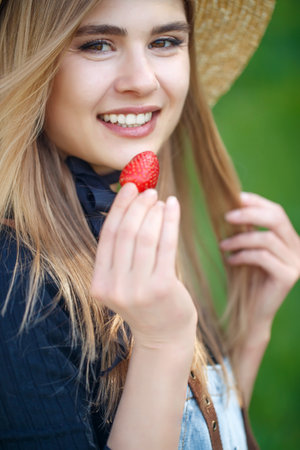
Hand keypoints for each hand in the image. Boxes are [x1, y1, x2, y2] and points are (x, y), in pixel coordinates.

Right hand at [91, 183, 196, 350]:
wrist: (163, 336)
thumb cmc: (145, 302)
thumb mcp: (123, 283)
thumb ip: (120, 254)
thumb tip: (130, 207)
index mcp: (99, 283)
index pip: (108, 236)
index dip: (118, 207)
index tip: (128, 187)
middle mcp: (115, 287)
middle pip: (126, 233)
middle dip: (138, 206)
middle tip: (149, 191)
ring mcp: (138, 289)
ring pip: (145, 236)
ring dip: (154, 212)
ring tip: (161, 200)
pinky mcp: (162, 287)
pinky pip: (167, 244)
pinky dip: (170, 221)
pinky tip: (173, 207)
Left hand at [220, 192, 299, 327]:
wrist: (249, 313)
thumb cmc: (244, 278)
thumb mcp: (243, 248)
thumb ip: (243, 230)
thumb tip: (229, 204)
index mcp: (288, 239)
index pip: (276, 211)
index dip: (257, 201)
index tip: (235, 196)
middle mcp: (297, 248)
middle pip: (276, 219)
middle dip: (249, 214)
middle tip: (226, 216)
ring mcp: (295, 262)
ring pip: (266, 239)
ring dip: (240, 239)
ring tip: (223, 245)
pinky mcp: (288, 276)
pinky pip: (263, 257)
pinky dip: (243, 255)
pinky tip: (230, 261)